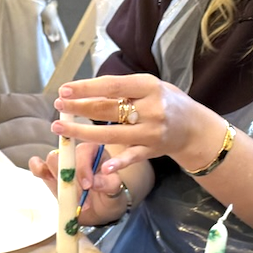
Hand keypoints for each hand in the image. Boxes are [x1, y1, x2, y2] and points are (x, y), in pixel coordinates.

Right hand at [28, 142, 123, 224]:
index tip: (88, 186)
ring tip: (69, 196)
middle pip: (66, 154)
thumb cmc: (109, 196)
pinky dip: (39, 170)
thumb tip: (95, 183)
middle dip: (70, 177)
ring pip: (52, 159)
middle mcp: (77, 152)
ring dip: (58, 179)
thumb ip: (108, 184)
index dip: (84, 168)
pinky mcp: (49, 172)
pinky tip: (47, 179)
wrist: (99, 211)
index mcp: (95, 150)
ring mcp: (61, 162)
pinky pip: (37, 165)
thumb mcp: (114, 190)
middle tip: (79, 196)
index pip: (85, 151)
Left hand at [52, 73, 223, 171]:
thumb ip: (123, 89)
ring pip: (112, 134)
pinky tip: (103, 166)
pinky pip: (132, 156)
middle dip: (79, 107)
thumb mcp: (150, 87)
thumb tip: (86, 90)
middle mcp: (152, 108)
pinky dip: (118, 163)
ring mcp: (152, 131)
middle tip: (58, 106)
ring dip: (83, 132)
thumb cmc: (167, 102)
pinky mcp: (152, 150)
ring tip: (60, 128)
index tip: (65, 89)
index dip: (87, 88)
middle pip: (108, 109)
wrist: (195, 128)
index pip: (112, 85)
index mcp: (149, 86)